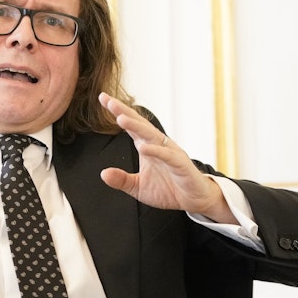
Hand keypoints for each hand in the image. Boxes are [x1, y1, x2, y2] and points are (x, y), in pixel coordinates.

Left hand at [98, 92, 235, 223]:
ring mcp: (170, 152)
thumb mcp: (139, 187)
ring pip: (152, 135)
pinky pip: (167, 155)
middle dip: (124, 112)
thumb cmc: (169, 189)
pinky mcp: (180, 164)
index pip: (131, 126)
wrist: (194, 199)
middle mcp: (158, 144)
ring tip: (121, 119)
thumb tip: (103, 174)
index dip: (118, 112)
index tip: (103, 98)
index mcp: (147, 146)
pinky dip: (155, 151)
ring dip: (137, 126)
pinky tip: (142, 147)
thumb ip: (122, 180)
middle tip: (109, 102)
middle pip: (139, 125)